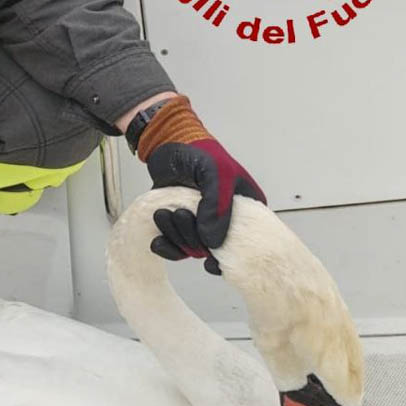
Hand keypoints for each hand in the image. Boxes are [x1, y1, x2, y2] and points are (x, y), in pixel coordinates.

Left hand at [136, 96, 265, 272]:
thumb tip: (212, 242)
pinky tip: (158, 240)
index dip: (229, 257)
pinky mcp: (183, 226)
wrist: (169, 145)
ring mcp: (204, 224)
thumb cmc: (199, 153)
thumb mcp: (215, 174)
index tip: (211, 260)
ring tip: (164, 213)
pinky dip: (167, 247)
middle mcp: (227, 221)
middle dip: (192, 238)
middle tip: (179, 213)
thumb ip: (217, 206)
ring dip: (175, 236)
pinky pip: (178, 248)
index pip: (246, 244)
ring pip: (193, 249)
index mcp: (247, 210)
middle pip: (213, 250)